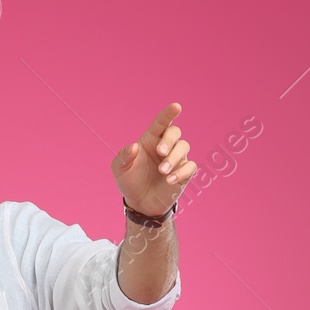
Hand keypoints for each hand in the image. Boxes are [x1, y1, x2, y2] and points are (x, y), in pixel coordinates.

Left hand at [112, 102, 195, 217]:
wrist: (139, 202)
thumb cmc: (130, 180)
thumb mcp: (120, 169)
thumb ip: (123, 157)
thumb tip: (133, 147)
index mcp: (150, 140)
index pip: (161, 123)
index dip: (168, 114)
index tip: (176, 106)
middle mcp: (165, 146)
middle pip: (175, 132)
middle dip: (169, 140)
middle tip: (160, 152)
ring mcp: (176, 159)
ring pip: (184, 147)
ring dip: (173, 158)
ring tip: (162, 171)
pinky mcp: (184, 173)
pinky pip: (190, 166)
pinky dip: (182, 172)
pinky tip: (170, 180)